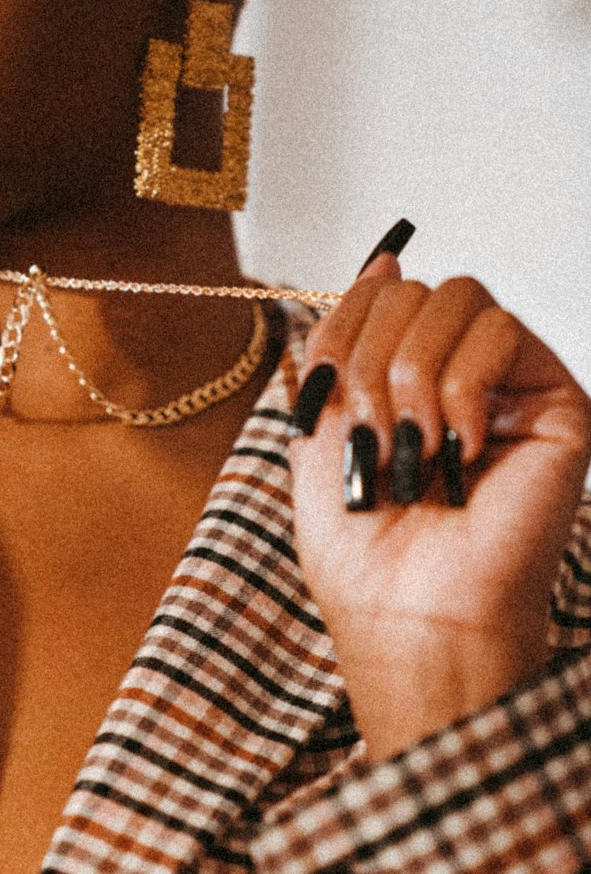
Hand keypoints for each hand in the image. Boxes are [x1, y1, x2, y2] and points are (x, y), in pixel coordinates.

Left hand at [288, 231, 590, 762]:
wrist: (408, 611)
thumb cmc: (362, 548)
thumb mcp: (318, 431)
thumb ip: (340, 344)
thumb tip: (383, 261)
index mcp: (404, 383)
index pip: (378, 296)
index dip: (342, 329)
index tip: (326, 395)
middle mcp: (460, 377)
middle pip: (412, 290)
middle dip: (370, 362)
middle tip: (372, 438)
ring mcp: (509, 388)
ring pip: (456, 298)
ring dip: (410, 378)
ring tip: (412, 450)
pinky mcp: (555, 402)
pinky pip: (498, 332)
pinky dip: (460, 391)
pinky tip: (457, 452)